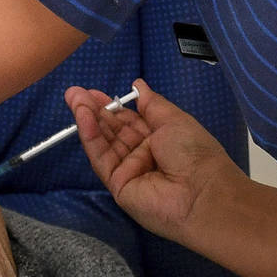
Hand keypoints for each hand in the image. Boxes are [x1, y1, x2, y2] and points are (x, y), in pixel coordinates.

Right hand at [67, 80, 244, 248]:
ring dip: (88, 120)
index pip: (129, 120)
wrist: (202, 193)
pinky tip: (83, 118)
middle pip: (113, 130)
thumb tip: (137, 84)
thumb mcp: (174, 119)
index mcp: (160, 138)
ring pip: (104, 143)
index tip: (94, 91)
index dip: (112, 105)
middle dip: (94, 110)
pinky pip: (102, 159)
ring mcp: (130, 171)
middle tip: (74, 92)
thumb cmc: (194, 151)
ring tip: (73, 99)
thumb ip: (151, 103)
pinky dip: (91, 138)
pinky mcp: (118, 186)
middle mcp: (144, 154)